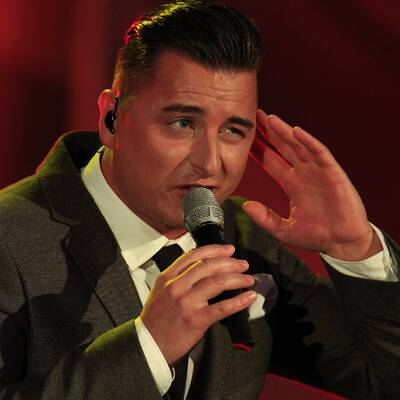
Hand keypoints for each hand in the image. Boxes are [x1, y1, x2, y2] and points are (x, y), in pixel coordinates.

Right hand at [140, 244, 255, 365]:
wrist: (147, 346)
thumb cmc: (156, 320)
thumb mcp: (160, 290)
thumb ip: (178, 277)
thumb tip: (202, 267)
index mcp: (168, 277)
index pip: (194, 255)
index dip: (216, 250)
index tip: (228, 250)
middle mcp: (177, 286)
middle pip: (209, 266)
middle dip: (231, 263)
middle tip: (243, 264)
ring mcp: (187, 302)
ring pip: (218, 282)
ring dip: (238, 278)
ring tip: (248, 279)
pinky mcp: (196, 319)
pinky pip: (222, 307)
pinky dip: (239, 301)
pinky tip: (248, 298)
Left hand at [243, 110, 381, 260]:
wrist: (342, 244)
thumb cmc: (316, 236)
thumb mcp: (284, 229)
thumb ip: (265, 218)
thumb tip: (246, 205)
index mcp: (292, 185)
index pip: (272, 163)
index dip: (260, 151)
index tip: (246, 139)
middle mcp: (303, 174)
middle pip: (284, 148)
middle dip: (270, 133)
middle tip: (256, 118)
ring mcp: (318, 172)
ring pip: (299, 146)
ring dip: (286, 132)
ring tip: (270, 119)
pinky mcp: (333, 173)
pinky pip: (320, 153)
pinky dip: (309, 142)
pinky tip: (296, 132)